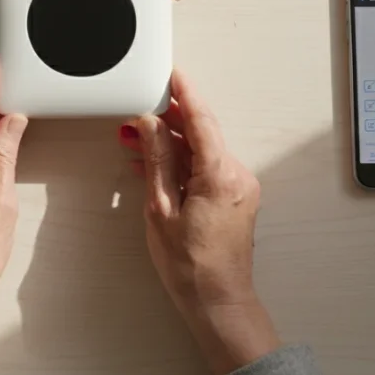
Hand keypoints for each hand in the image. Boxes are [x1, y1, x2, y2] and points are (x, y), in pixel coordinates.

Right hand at [119, 70, 280, 374]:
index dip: (184, 94)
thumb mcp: (161, 208)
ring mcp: (239, 187)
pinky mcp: (234, 198)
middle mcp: (237, 175)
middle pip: (201, 134)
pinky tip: (154, 165)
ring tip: (135, 141)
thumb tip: (149, 125)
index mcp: (220, 175)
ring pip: (201, 151)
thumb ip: (157, 160)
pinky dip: (181, 164)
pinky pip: (206, 169)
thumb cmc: (191, 266)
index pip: (201, 120)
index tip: (171, 74)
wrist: (217, 300)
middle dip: (168, 121)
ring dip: (171, 145)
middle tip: (138, 111)